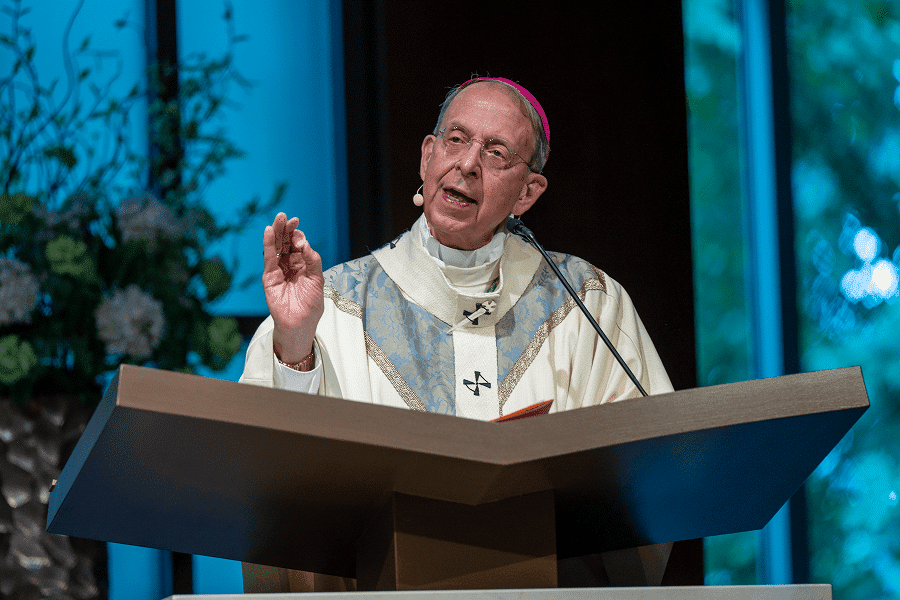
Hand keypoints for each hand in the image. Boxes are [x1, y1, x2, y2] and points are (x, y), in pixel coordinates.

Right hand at [263, 212, 324, 364]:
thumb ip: (312, 260)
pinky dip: (267, 245)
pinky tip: (268, 232)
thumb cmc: (311, 305)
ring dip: (276, 233)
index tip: (298, 227)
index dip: (297, 234)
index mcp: (302, 265)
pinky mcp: (269, 278)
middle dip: (285, 229)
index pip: (297, 245)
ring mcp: (278, 271)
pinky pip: (268, 259)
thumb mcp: (317, 279)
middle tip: (286, 216)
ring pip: (276, 248)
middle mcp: (289, 265)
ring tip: (277, 219)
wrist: (301, 324)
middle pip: (285, 243)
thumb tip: (305, 243)